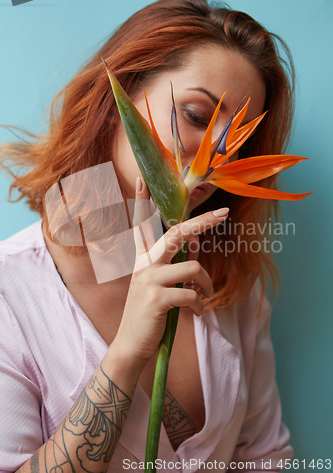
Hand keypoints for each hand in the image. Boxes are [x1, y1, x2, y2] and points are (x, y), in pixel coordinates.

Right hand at [113, 177, 228, 370]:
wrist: (131, 345)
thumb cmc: (149, 314)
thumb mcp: (161, 285)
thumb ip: (177, 264)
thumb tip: (197, 245)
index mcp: (143, 258)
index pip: (141, 223)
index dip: (140, 200)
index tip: (142, 178)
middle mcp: (144, 263)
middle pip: (176, 233)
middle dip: (202, 222)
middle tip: (223, 214)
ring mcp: (148, 279)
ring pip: (193, 268)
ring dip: (207, 285)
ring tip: (205, 297)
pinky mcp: (156, 298)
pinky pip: (192, 294)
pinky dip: (201, 304)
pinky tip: (197, 313)